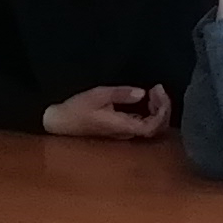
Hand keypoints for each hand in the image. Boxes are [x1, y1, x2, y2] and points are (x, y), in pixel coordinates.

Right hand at [40, 83, 172, 138]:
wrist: (60, 123)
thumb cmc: (76, 110)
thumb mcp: (97, 95)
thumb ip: (120, 94)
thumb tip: (142, 93)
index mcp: (122, 127)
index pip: (152, 127)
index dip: (161, 112)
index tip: (157, 92)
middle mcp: (127, 133)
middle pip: (156, 128)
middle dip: (162, 108)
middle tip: (158, 89)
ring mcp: (125, 132)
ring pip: (152, 126)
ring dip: (157, 109)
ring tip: (154, 91)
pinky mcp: (121, 129)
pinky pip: (144, 123)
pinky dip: (150, 111)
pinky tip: (147, 99)